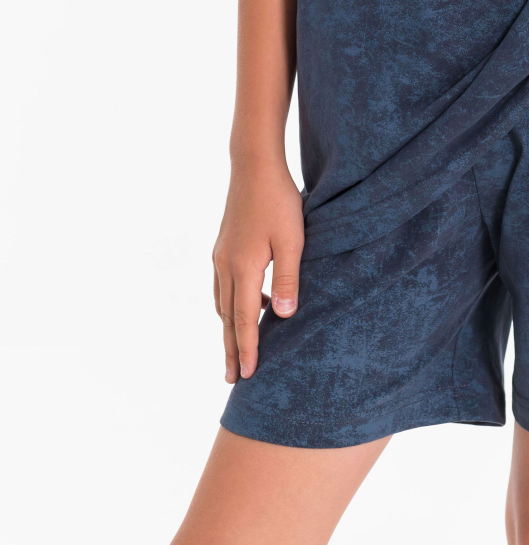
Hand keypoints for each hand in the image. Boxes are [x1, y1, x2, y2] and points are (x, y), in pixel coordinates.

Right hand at [212, 159, 303, 382]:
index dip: (246, 349)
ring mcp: (221, 256)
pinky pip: (224, 286)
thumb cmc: (278, 200)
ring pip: (223, 303)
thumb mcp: (292, 240)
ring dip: (230, 328)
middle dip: (230, 349)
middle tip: (232, 378)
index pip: (245, 320)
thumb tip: (282, 316)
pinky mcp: (224, 246)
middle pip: (227, 318)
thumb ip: (287, 278)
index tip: (246, 376)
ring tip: (237, 349)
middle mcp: (225, 266)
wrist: (254, 165)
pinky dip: (233, 304)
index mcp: (242, 268)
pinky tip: (253, 304)